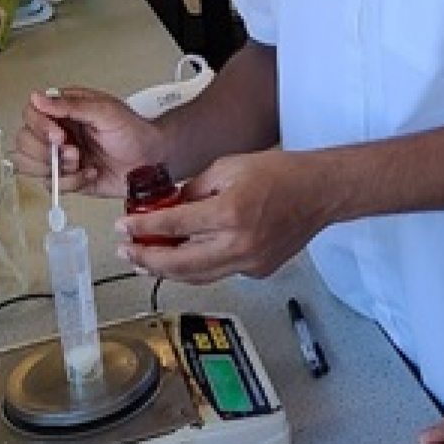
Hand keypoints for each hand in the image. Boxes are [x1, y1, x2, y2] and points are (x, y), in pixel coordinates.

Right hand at [14, 87, 168, 198]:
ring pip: (29, 165)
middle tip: (73, 152)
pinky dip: (72, 182)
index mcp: (64, 110)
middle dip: (46, 151)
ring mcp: (59, 156)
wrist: (152, 161)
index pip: (31, 114)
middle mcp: (56, 132)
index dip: (39, 126)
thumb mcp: (105, 111)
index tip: (59, 135)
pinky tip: (90, 173)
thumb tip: (38, 98)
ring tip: (81, 163)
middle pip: (23, 141)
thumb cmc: (133, 131)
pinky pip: (51, 185)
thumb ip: (70, 105)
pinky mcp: (66, 178)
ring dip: (57, 168)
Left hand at [116, 150, 331, 282]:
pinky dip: (197, 268)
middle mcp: (239, 244)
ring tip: (145, 261)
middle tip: (126, 252)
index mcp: (230, 213)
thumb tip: (169, 207)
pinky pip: (219, 273)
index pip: (174, 225)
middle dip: (146, 259)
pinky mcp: (258, 270)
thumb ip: (194, 190)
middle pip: (180, 264)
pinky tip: (184, 259)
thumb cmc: (281, 173)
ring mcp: (250, 262)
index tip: (123, 229)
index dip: (143, 229)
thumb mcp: (229, 167)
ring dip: (167, 270)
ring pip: (197, 277)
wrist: (320, 192)